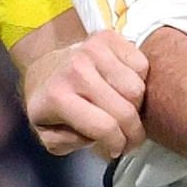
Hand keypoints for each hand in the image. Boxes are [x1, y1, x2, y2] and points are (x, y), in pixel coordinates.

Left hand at [22, 24, 148, 158]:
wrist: (44, 67)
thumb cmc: (50, 106)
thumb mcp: (48, 135)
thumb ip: (70, 143)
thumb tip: (100, 141)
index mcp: (58, 97)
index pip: (104, 127)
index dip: (118, 143)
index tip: (119, 149)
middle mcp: (76, 69)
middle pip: (127, 109)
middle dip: (133, 131)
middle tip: (131, 137)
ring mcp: (93, 50)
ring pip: (138, 88)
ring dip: (136, 104)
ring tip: (123, 108)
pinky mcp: (108, 37)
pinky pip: (142, 65)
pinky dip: (139, 80)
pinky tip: (122, 87)